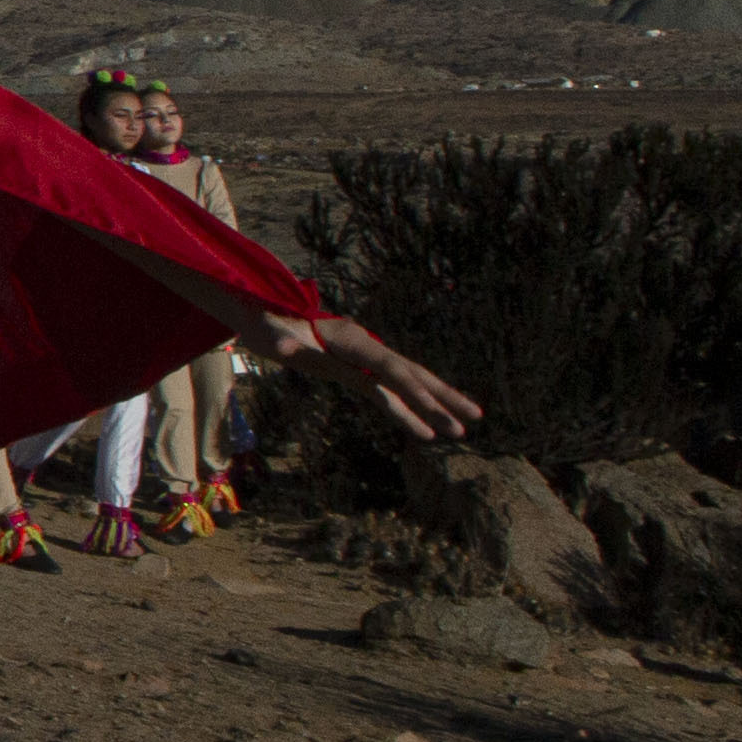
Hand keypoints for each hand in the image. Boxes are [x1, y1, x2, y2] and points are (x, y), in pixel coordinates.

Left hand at [258, 311, 480, 443]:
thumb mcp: (273, 335)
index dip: (410, 388)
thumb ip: (285, 343)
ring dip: (436, 404)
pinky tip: (429, 423)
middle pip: (410, 373)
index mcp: (350, 340)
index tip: (433, 409)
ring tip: (465, 427)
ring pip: (408, 383)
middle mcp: (366, 347)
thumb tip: (285, 348)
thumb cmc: (270, 326)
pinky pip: (392, 391)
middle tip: (474, 419)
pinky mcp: (361, 369)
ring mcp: (366, 358)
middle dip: (441, 397)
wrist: (267, 314)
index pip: (388, 368)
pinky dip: (412, 406)